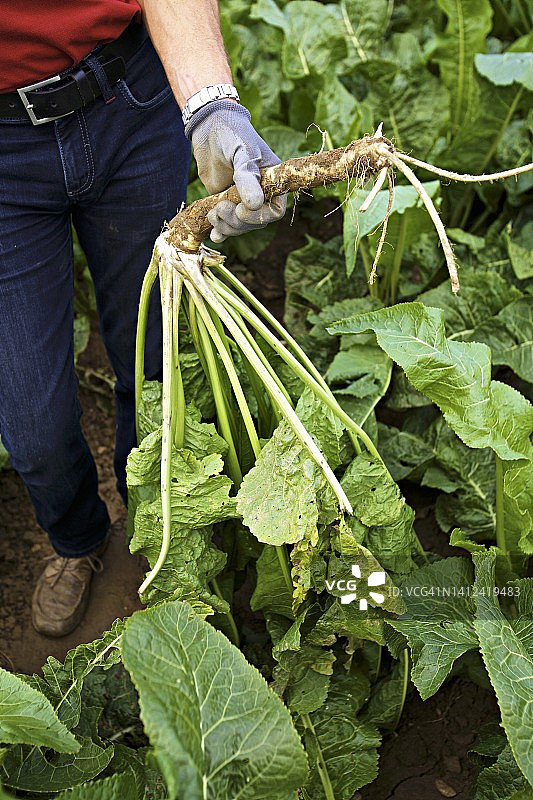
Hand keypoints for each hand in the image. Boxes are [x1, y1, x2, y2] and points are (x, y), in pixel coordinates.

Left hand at [185, 100, 286, 241]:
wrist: (210, 128)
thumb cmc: (232, 134)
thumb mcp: (243, 152)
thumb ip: (247, 178)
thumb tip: (254, 205)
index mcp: (273, 182)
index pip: (275, 211)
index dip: (258, 216)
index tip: (240, 210)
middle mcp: (260, 194)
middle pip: (256, 223)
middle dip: (237, 222)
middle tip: (220, 209)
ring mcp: (242, 200)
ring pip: (240, 226)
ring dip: (226, 226)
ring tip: (213, 212)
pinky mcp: (226, 202)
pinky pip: (227, 225)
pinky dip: (220, 232)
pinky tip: (214, 234)